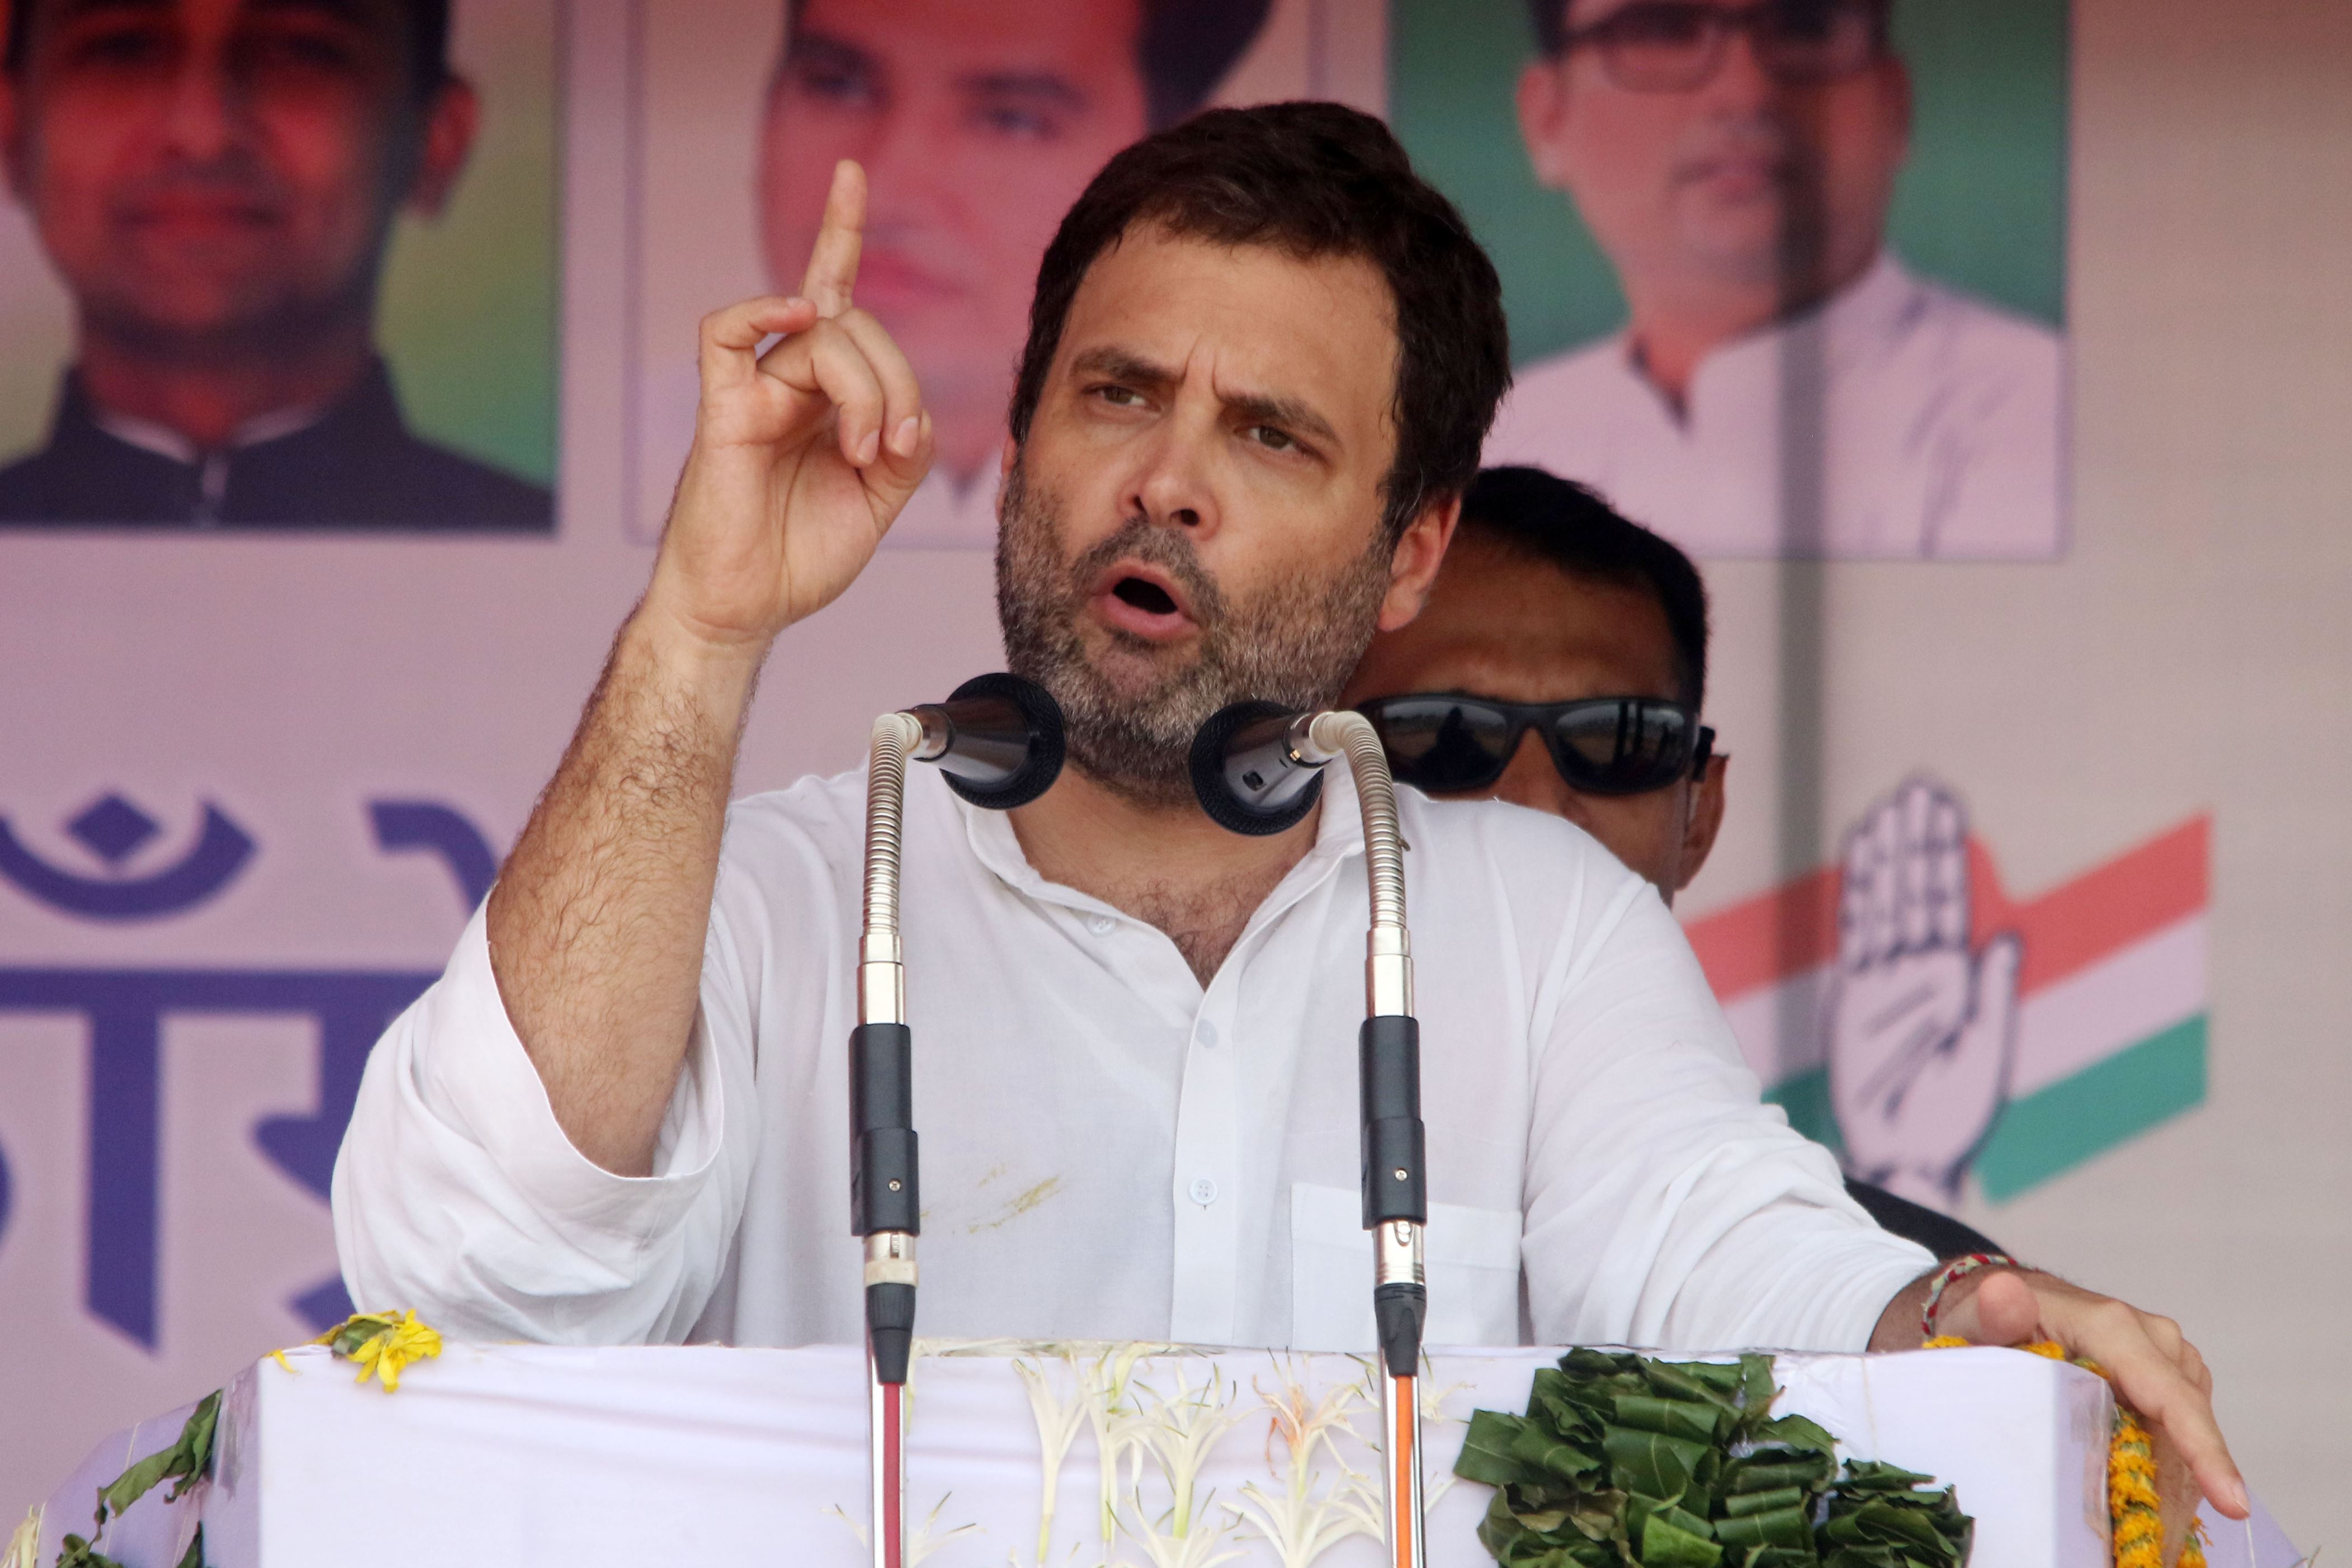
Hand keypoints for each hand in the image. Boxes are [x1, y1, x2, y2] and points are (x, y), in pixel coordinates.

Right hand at [645, 160, 933, 656]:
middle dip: (895, 380)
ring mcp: (754, 391)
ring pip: (821, 334)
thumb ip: (906, 450)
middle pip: (854, 324)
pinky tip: (795, 313)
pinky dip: (762, 311)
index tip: (853, 171)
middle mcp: (788, 381)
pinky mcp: (722, 410)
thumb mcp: (879, 502)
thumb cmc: (799, 558)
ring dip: (865, 391)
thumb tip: (913, 413)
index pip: (838, 299)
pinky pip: (725, 333)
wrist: (745, 611)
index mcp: (824, 395)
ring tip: (863, 455)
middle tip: (891, 450)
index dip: (840, 232)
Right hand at [1827, 778, 2018, 1207]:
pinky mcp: (1851, 995)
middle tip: (1919, 791)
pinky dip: (1859, 891)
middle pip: (1917, 891)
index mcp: (1954, 979)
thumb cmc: (1952, 1115)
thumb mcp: (1988, 1054)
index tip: (1942, 809)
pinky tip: (1861, 854)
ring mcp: (1881, 979)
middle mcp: (1916, 970)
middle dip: (1917, 841)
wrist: (1906, 1153)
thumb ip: (1993, 995)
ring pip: (1887, 903)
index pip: (1948, 902)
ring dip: (1890, 855)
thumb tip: (2007, 938)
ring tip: (1892, 809)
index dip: (1944, 854)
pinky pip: (1854, 932)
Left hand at [1936, 1267, 2247, 1540]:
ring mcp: (2169, 1362)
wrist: (2005, 1304)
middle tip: (2149, 1549)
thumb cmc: (1993, 1316)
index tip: (2232, 1503)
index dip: (2203, 1451)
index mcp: (2115, 1329)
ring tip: (2142, 1540)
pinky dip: (2167, 1475)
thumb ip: (1995, 1312)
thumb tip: (2003, 1295)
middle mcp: (2155, 1342)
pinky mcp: (2171, 1381)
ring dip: (2171, 1491)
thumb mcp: (1982, 1317)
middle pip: (2184, 1432)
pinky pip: (2180, 1436)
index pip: (2171, 1397)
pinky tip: (2144, 1510)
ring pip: (2186, 1440)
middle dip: (2176, 1495)